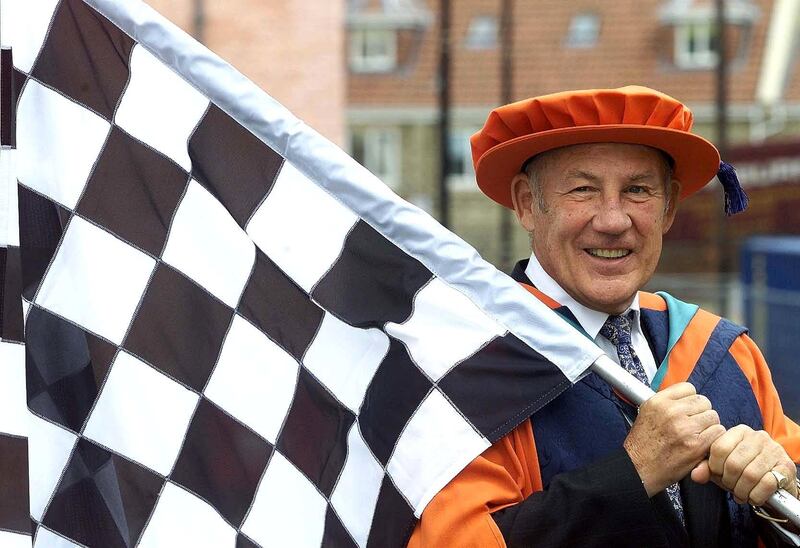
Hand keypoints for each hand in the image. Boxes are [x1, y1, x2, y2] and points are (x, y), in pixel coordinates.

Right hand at [624, 382, 724, 496]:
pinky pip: (718, 432)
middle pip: (704, 401)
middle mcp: (671, 412)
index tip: (688, 408)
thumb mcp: (646, 414)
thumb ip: (666, 403)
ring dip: (709, 426)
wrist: (639, 469)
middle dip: (701, 413)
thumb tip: (687, 398)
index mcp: (658, 402)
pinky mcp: (696, 445)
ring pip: (713, 416)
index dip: (691, 399)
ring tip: (697, 435)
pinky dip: (714, 439)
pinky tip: (703, 444)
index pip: (688, 388)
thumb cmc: (643, 445)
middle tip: (693, 425)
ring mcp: (685, 428)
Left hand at [690, 424, 797, 505]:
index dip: (715, 467)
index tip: (718, 475)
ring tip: (741, 493)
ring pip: (750, 475)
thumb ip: (706, 468)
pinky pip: (766, 484)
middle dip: (729, 481)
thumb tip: (695, 475)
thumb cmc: (744, 471)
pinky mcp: (786, 466)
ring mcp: (774, 450)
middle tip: (731, 487)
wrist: (774, 482)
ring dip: (742, 491)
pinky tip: (754, 496)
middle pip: (734, 463)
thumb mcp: (722, 467)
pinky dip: (756, 495)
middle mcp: (757, 437)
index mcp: (739, 432)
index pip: (719, 448)